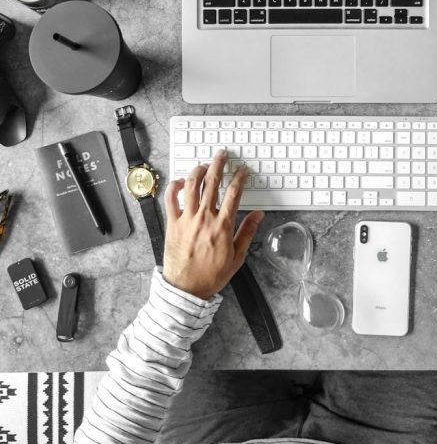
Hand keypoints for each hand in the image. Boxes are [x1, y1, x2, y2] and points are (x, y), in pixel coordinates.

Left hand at [163, 152, 264, 298]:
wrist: (186, 288)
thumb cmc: (211, 275)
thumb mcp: (237, 256)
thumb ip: (247, 232)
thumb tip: (258, 215)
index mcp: (222, 226)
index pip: (234, 193)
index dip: (240, 177)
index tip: (243, 171)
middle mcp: (204, 218)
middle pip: (212, 182)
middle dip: (218, 164)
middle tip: (222, 155)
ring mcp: (186, 219)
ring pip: (192, 185)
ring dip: (198, 170)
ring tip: (204, 164)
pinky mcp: (172, 223)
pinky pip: (171, 198)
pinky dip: (175, 186)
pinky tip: (182, 181)